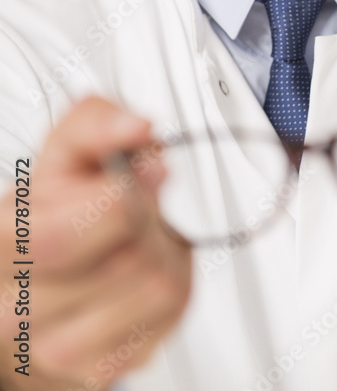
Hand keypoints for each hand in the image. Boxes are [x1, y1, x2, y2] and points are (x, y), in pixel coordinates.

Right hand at [0, 97, 191, 389]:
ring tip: (138, 240)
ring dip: (164, 251)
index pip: (57, 238)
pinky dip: (169, 288)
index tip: (136, 174)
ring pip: (153, 288)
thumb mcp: (74, 143)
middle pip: (121, 262)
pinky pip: (166, 319)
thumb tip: (136, 128)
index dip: (115, 201)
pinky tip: (140, 276)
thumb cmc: (68, 197)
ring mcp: (52, 347)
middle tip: (137, 205)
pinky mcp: (96, 369)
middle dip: (146, 220)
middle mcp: (10, 306)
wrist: (65, 259)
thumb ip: (101, 122)